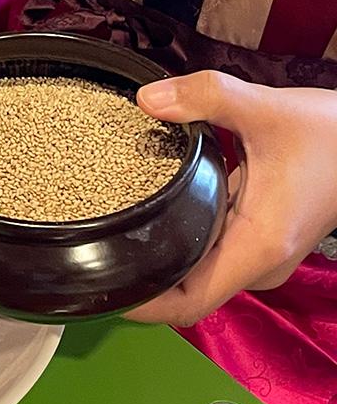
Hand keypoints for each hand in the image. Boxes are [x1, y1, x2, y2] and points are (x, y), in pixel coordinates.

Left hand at [124, 71, 336, 325]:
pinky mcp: (259, 238)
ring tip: (112, 230)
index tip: (103, 286)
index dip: (143, 305)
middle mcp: (257, 261)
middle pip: (184, 291)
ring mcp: (258, 253)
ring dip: (160, 257)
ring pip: (196, 270)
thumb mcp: (266, 108)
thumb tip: (147, 99)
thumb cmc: (333, 134)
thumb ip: (206, 98)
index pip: (189, 304)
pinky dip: (182, 238)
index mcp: (256, 247)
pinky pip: (210, 250)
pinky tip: (154, 211)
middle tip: (91, 249)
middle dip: (140, 277)